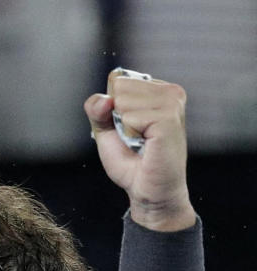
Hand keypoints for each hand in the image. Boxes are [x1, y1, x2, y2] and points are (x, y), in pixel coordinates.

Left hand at [84, 69, 195, 230]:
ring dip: (125, 127)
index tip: (128, 127)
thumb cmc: (130, 160)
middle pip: (121, 88)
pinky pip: (132, 117)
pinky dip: (130, 134)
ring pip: (125, 102)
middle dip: (117, 118)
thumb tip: (106, 99)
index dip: (112, 108)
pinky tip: (146, 145)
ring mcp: (173, 104)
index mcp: (159, 90)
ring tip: (141, 141)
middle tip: (135, 137)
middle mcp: (170, 92)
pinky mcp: (170, 120)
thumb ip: (97, 109)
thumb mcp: (105, 130)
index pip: (119, 80)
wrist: (147, 189)